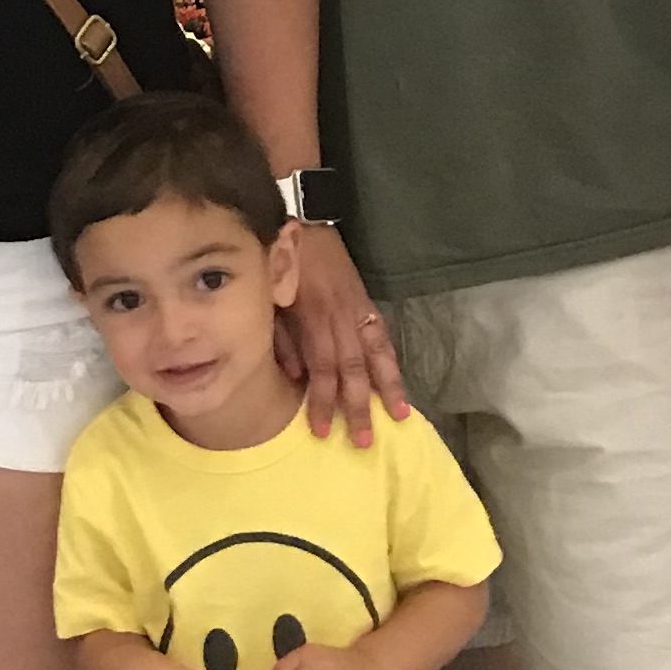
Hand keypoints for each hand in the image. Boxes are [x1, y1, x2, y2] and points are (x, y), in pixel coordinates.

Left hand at [280, 224, 411, 448]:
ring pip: (376, 355)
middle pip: (353, 369)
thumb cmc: (278, 268)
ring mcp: (358, 310)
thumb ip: (284, 339)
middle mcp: (341, 317)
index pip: (322, 368)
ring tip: (400, 417)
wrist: (302, 228)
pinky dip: (392, 363)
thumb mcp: (270, 300)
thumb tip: (294, 376)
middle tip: (363, 441)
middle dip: (358, 407)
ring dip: (388, 388)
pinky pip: (383, 337)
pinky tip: (400, 385)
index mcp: (314, 317)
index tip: (322, 430)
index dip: (323, 401)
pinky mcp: (367, 304)